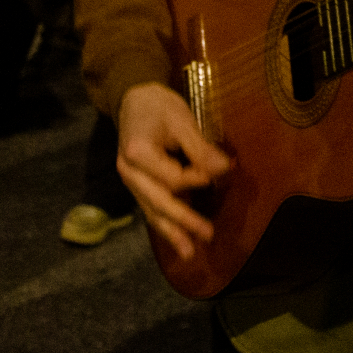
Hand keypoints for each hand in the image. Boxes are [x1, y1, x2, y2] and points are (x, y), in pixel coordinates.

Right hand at [116, 81, 230, 260]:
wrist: (133, 99)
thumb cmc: (159, 106)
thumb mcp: (181, 120)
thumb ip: (200, 148)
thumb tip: (224, 170)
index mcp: (137, 152)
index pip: (172, 177)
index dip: (198, 178)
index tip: (222, 171)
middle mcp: (129, 171)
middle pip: (158, 201)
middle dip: (183, 220)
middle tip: (207, 235)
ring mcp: (130, 181)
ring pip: (152, 211)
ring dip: (172, 232)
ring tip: (189, 253)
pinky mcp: (137, 186)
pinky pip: (150, 209)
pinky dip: (165, 225)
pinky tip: (178, 240)